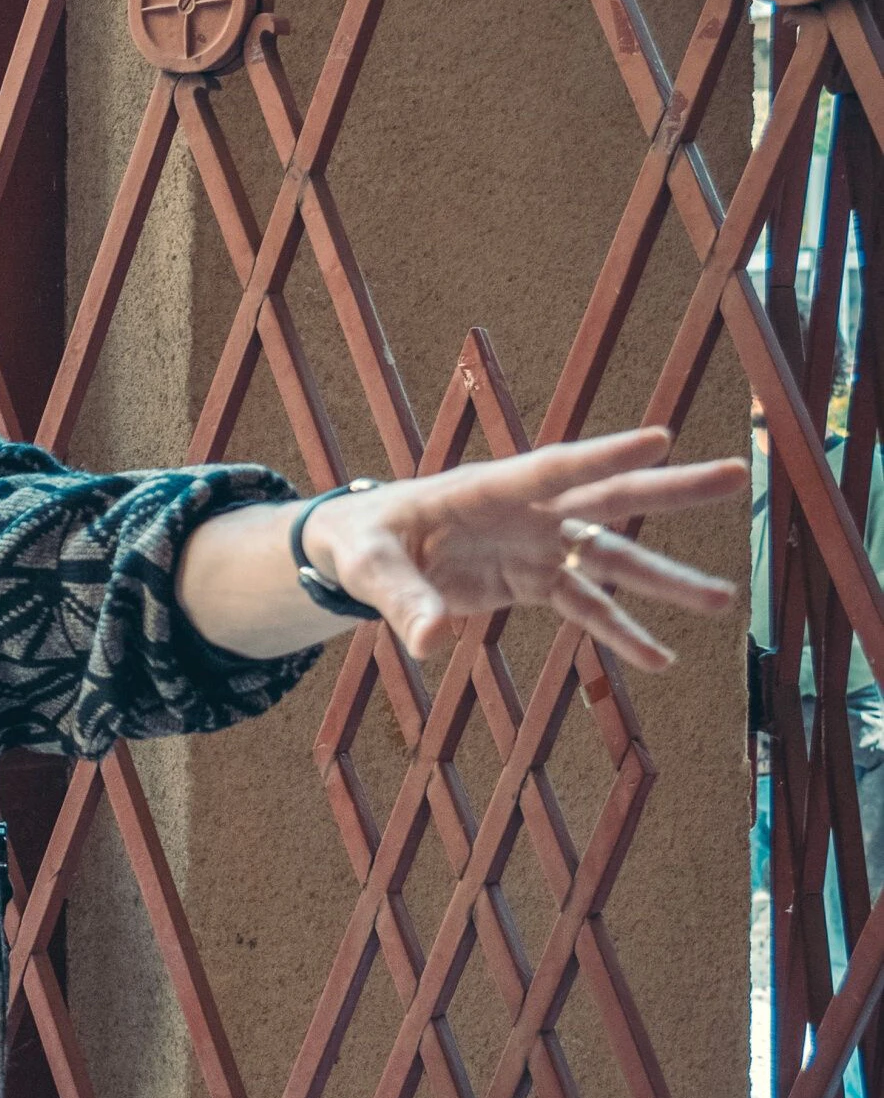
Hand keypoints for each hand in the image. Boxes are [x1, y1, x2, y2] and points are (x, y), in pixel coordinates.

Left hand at [309, 427, 746, 667]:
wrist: (360, 553)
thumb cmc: (361, 542)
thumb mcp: (368, 568)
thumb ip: (400, 600)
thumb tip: (426, 642)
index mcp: (484, 489)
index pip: (552, 467)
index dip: (604, 455)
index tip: (661, 439)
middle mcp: (524, 512)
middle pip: (606, 497)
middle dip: (669, 489)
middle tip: (736, 474)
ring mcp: (534, 545)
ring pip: (610, 558)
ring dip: (663, 580)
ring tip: (721, 600)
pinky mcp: (531, 580)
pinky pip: (584, 605)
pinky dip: (618, 631)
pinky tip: (658, 658)